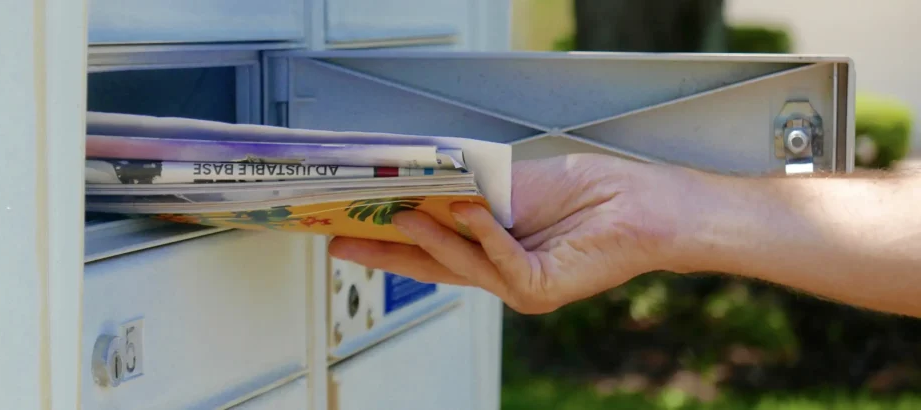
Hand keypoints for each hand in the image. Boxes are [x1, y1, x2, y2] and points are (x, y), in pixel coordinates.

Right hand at [328, 153, 711, 313]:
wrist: (640, 203)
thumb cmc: (584, 190)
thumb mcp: (509, 184)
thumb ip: (465, 192)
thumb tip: (417, 182)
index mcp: (490, 248)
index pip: (428, 248)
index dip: (387, 241)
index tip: (349, 228)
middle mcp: (500, 273)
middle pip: (431, 266)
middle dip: (384, 253)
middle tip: (342, 240)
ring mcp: (519, 285)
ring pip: (463, 264)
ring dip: (430, 236)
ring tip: (401, 212)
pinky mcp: (541, 288)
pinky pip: (502, 262)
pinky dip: (484, 234)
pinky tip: (470, 210)